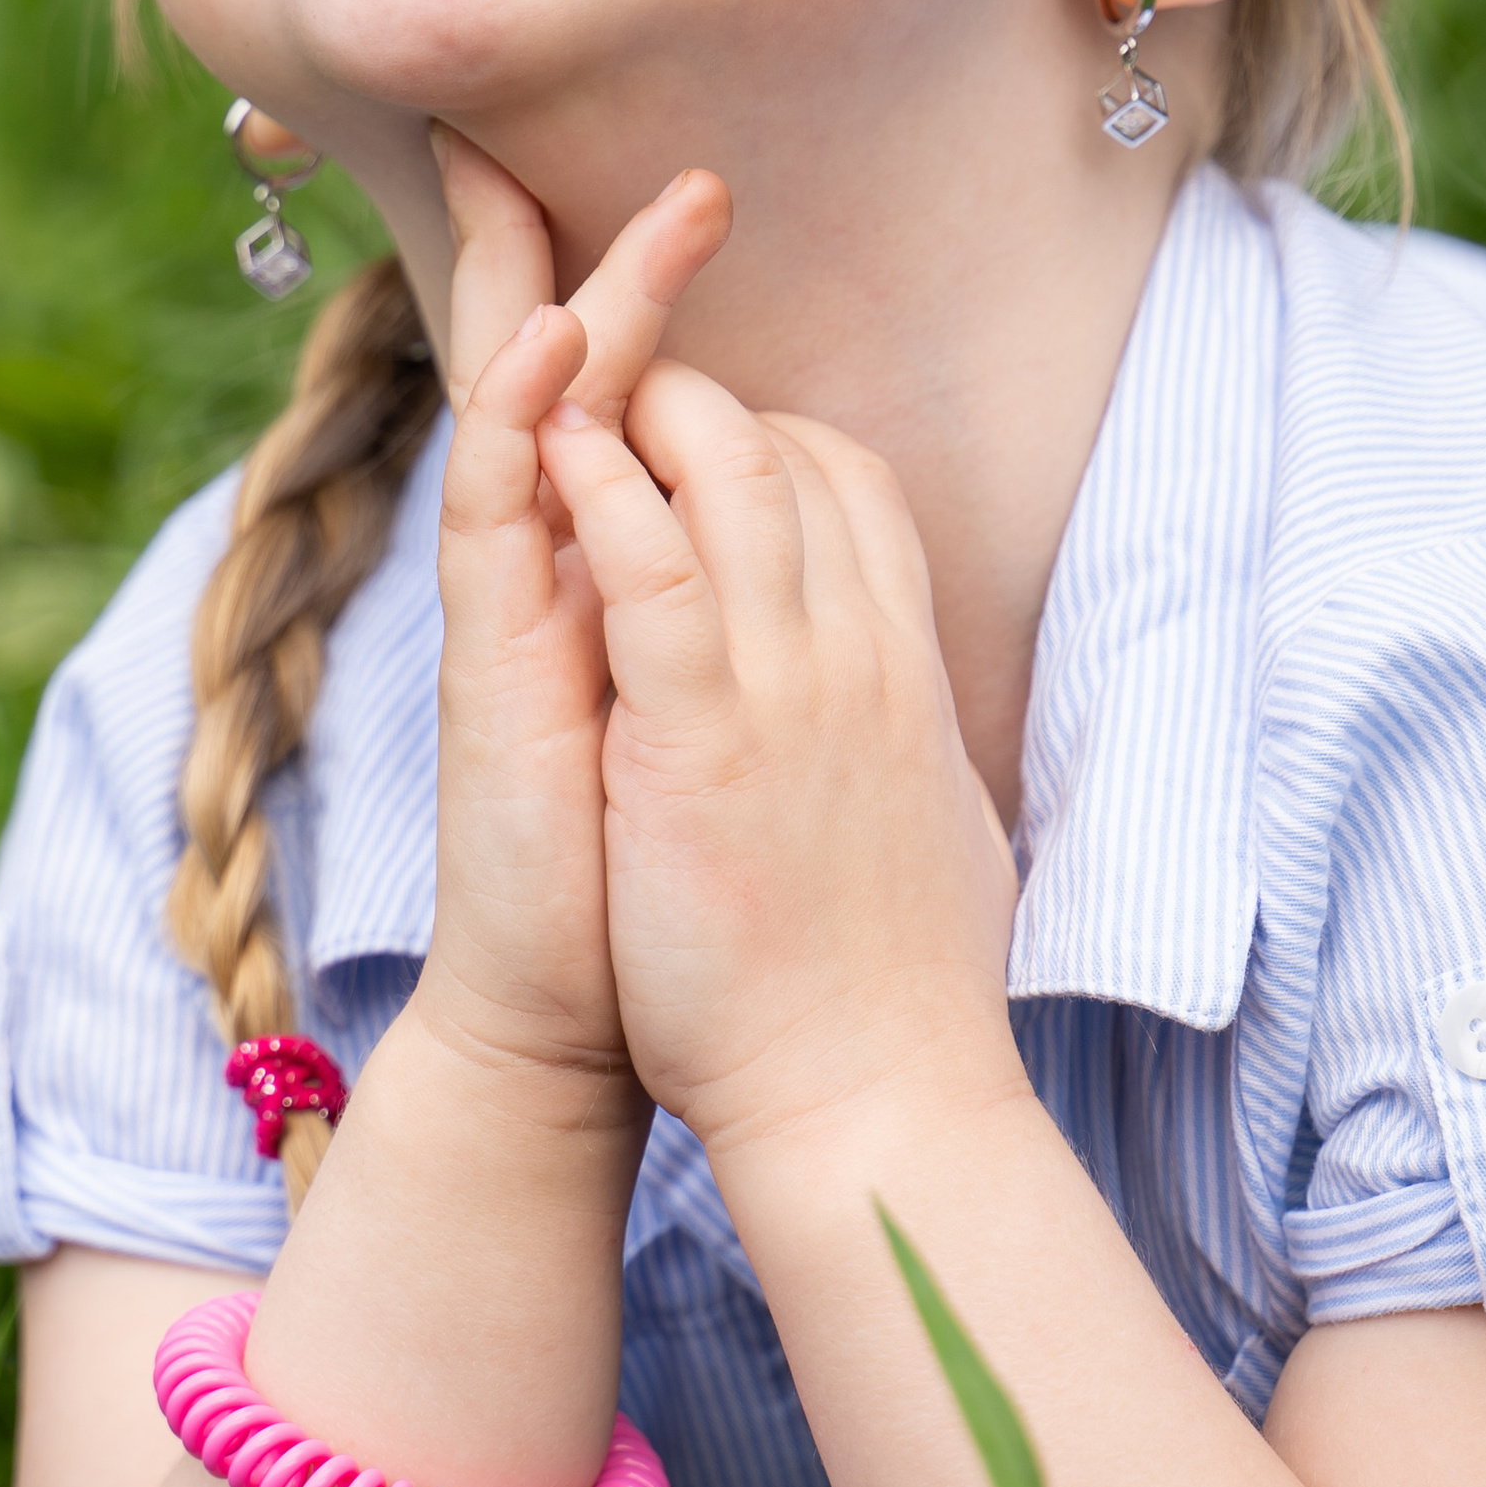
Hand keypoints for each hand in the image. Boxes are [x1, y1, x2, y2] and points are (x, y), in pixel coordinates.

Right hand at [415, 141, 730, 1099]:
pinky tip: (550, 345)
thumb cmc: (676, 880)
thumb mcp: (741, 718)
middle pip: (564, 367)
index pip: (632, 396)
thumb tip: (825, 560)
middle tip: (642, 152)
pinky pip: (496, 506)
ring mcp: (516, 603)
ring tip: (572, 192)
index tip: (688, 193)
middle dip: (590, 251)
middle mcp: (560, 566)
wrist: (589, 1015)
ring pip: (525, 408)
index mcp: (623, 570)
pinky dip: (521, 417)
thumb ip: (760, 626)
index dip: (647, 294)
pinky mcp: (488, 654)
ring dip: (554, 290)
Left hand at [536, 358, 1021, 1157]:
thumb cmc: (894, 994)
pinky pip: (654, 567)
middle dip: (694, 398)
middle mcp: (862, 652)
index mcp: (907, 670)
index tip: (694, 443)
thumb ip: (908, 749)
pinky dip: (603, 490)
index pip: (854, 485)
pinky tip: (553, 447)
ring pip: (727, 473)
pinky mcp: (705, 734)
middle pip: (789, 449)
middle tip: (614, 397)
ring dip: (643, 412)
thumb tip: (916, 727)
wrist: (873, 1101)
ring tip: (568, 385)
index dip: (767, 435)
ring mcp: (790, 684)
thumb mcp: (932, 826)